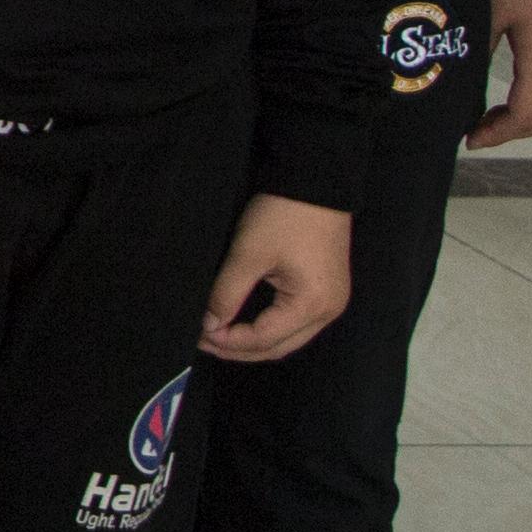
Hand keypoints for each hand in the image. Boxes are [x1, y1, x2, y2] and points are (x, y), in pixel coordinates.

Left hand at [199, 193, 353, 361]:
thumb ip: (227, 293)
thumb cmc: (284, 216)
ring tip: (219, 336)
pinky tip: (245, 324)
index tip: (199, 334)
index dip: (229, 341)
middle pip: (279, 347)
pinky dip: (270, 329)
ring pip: (289, 339)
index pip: (264, 339)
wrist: (317, 182)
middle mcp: (328, 312)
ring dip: (254, 342)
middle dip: (240, 349)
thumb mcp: (248, 254)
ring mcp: (332, 303)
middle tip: (204, 342)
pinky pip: (296, 323)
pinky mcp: (328, 292)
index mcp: (312, 305)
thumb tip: (210, 324)